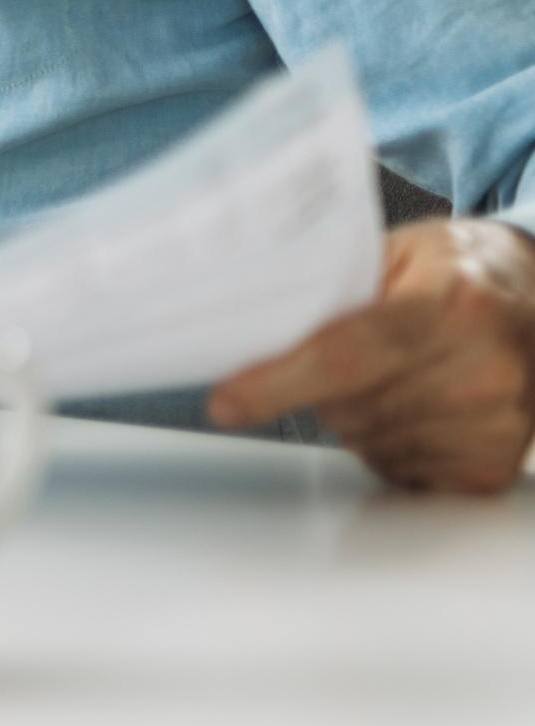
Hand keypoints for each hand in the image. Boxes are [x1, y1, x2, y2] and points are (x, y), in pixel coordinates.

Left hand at [208, 218, 534, 492]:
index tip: (226, 402)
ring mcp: (500, 418)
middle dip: (319, 391)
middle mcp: (488, 362)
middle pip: (350, 407)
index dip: (278, 382)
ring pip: (369, 444)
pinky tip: (414, 406)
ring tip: (390, 376)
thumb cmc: (456, 270)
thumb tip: (244, 328)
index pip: (347, 353)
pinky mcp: (498, 462)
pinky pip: (402, 472)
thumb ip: (334, 289)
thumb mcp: (398, 252)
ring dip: (355, 419)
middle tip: (342, 358)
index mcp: (454, 298)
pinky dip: (389, 446)